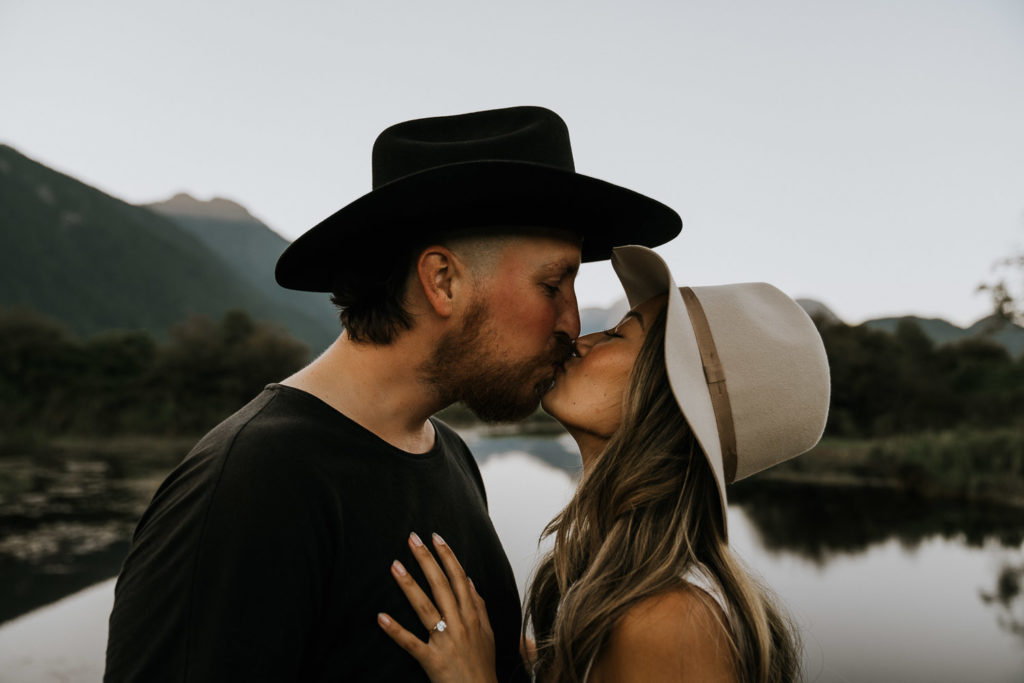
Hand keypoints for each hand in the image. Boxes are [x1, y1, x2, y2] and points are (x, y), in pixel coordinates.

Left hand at [378, 532, 498, 682]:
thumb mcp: (487, 633)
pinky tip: (381, 617)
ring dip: (409, 585)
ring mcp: (445, 642)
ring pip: (425, 608)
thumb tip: (468, 581)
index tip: (435, 537)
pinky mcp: (432, 660)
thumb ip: (478, 606)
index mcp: (472, 615)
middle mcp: (459, 624)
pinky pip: (411, 643)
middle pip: (441, 585)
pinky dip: (395, 631)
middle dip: (426, 560)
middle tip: (412, 539)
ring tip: (394, 565)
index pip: (458, 578)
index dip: (447, 556)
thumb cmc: (482, 666)